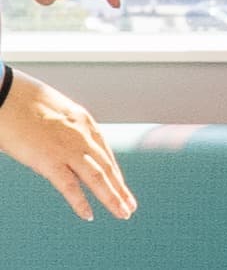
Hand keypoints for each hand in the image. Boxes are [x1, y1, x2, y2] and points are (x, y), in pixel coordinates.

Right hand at [0, 71, 136, 220]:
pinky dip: (81, 202)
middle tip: (130, 206)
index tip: (122, 186)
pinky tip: (90, 215)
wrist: (10, 95)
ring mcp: (68, 148)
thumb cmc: (26, 103)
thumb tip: (60, 145)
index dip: (115, 172)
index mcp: (85, 122)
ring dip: (112, 197)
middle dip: (120, 188)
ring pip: (98, 177)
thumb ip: (64, 130)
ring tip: (123, 213)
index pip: (105, 153)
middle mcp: (83, 135)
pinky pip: (69, 185)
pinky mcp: (50, 160)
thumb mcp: (54, 115)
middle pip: (107, 167)